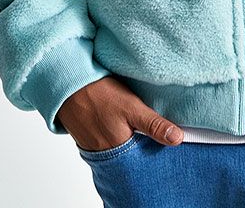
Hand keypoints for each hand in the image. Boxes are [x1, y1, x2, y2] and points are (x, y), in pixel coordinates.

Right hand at [56, 75, 184, 151]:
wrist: (67, 84)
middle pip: (131, 157)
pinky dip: (116, 136)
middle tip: (154, 136)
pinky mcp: (88, 137)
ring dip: (129, 141)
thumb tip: (178, 139)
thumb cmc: (99, 95)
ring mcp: (95, 147)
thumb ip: (153, 125)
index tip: (168, 146)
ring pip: (119, 149)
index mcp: (119, 150)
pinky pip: (107, 142)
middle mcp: (106, 154)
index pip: (143, 161)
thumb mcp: (132, 107)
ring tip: (138, 129)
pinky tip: (121, 124)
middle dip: (143, 149)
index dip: (155, 153)